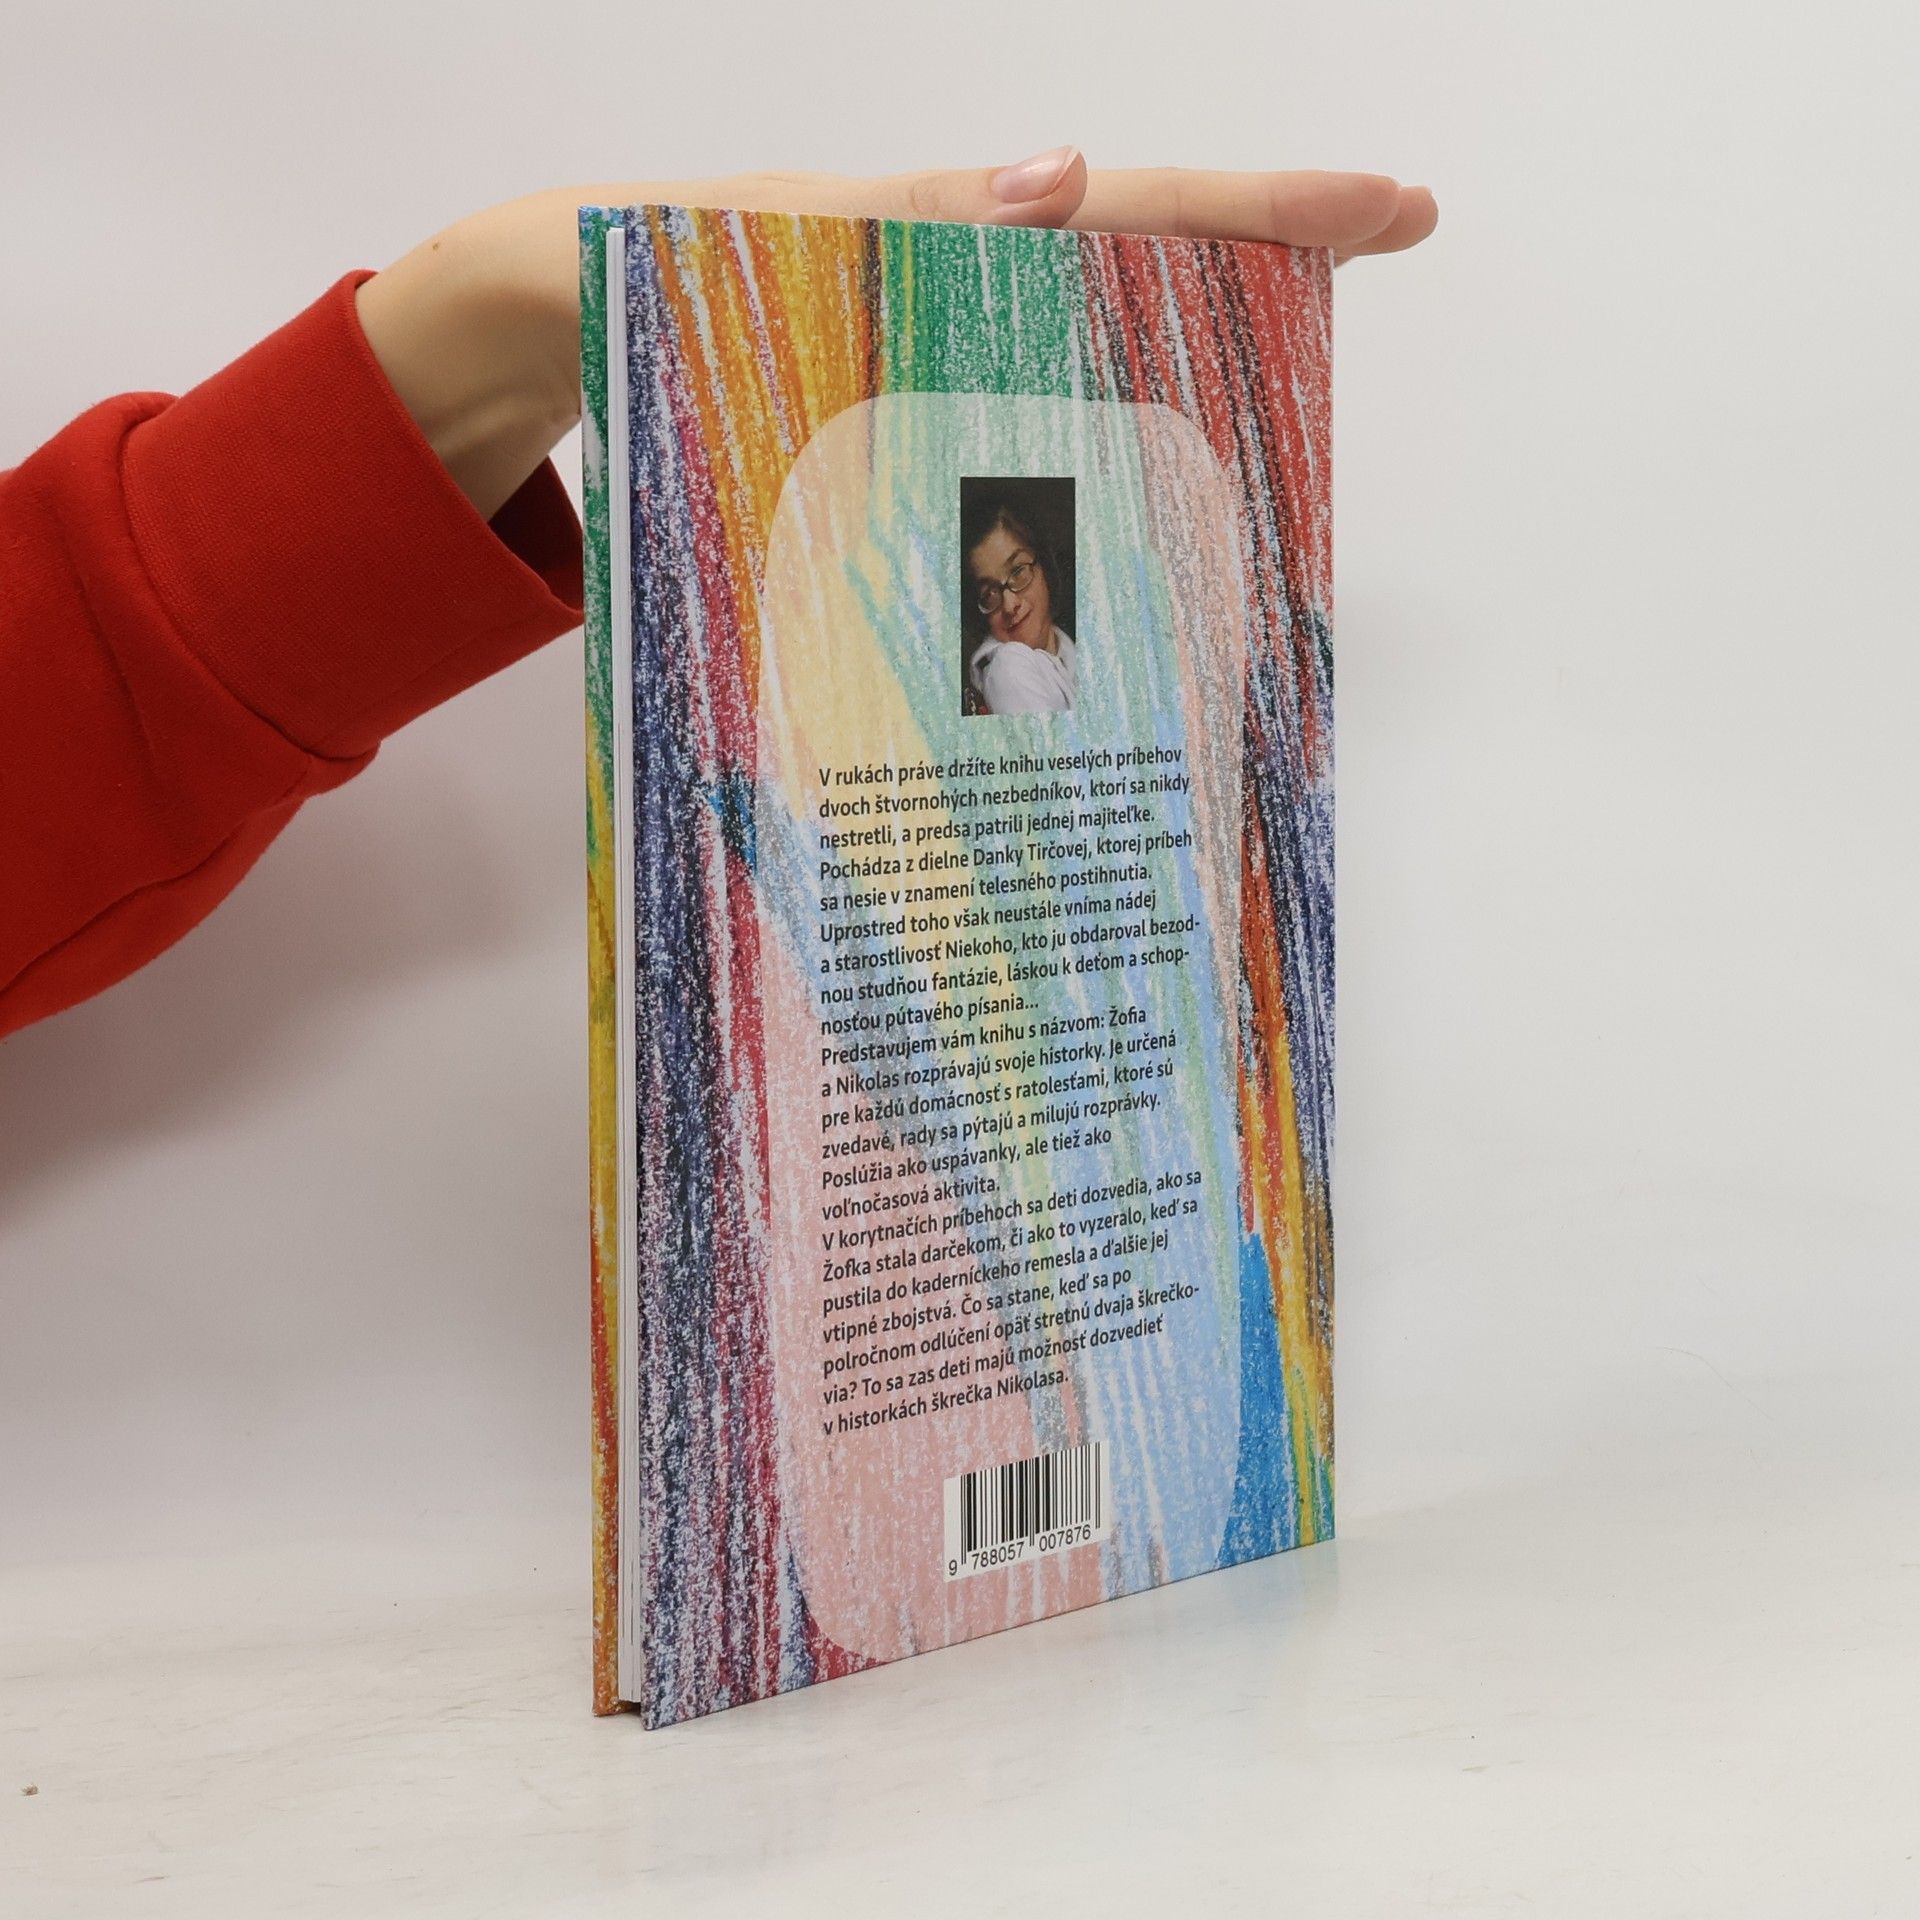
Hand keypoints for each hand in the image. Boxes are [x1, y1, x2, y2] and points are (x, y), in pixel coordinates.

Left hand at [356, 152, 1437, 520]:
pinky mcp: (888, 444)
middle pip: (1134, 279)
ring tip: (1284, 448)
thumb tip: (1058, 178)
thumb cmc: (629, 268)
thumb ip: (890, 218)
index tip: (1389, 205)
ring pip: (1080, 380)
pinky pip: (996, 466)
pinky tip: (1118, 552)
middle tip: (1388, 248)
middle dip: (1258, 275)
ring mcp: (928, 375)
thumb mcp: (740, 235)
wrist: (550, 332)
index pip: (1126, 210)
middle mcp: (953, 303)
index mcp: (938, 238)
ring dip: (1178, 408)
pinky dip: (1065, 503)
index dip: (1258, 208)